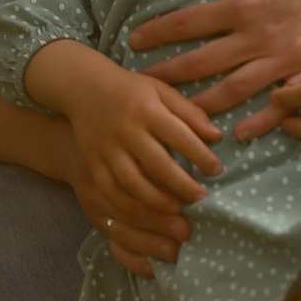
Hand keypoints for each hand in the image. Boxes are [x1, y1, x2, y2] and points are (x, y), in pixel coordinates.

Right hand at [29, 41, 224, 226]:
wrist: (83, 86)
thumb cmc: (131, 90)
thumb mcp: (161, 90)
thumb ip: (189, 112)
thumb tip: (217, 136)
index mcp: (148, 109)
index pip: (180, 136)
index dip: (201, 156)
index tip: (217, 171)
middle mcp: (127, 130)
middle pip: (158, 164)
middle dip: (183, 185)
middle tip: (202, 200)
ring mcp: (107, 148)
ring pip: (132, 183)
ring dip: (156, 201)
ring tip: (177, 211)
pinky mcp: (93, 161)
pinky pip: (110, 190)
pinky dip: (127, 206)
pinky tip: (145, 214)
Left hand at [128, 0, 300, 140]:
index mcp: (242, 3)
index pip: (186, 23)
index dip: (156, 34)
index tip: (133, 42)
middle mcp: (258, 35)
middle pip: (202, 64)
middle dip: (168, 78)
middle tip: (142, 91)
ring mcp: (284, 57)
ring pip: (234, 90)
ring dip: (203, 106)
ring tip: (179, 120)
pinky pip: (282, 102)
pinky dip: (262, 121)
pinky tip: (242, 134)